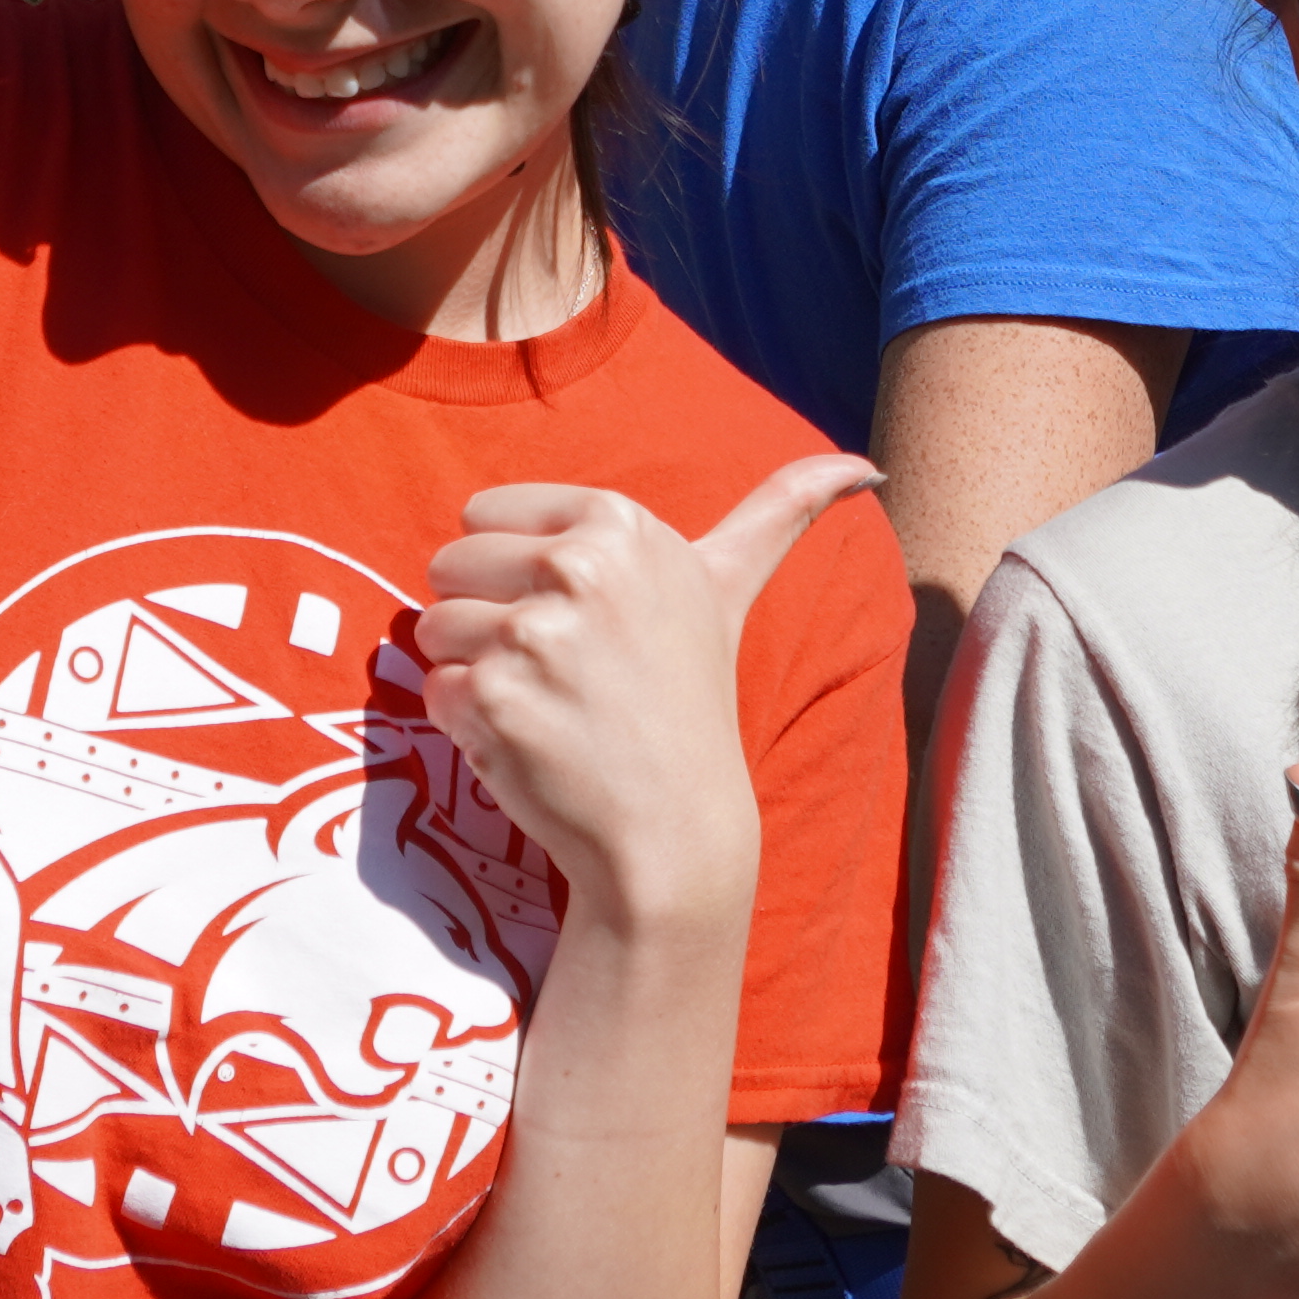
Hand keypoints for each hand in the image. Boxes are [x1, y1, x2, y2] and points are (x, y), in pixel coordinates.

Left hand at [417, 451, 878, 928]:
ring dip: (475, 673)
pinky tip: (529, 746)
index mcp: (622, 522)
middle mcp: (579, 566)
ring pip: (434, 626)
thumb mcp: (730, 589)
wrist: (674, 831)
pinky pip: (434, 690)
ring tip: (547, 708)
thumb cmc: (691, 702)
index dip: (516, 573)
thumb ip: (783, 512)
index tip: (577, 621)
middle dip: (485, 618)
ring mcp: (535, 635)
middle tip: (559, 672)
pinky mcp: (494, 698)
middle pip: (450, 563)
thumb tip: (864, 466)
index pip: (484, 514)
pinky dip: (465, 725)